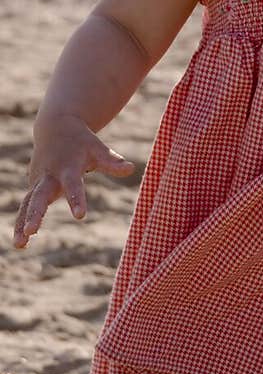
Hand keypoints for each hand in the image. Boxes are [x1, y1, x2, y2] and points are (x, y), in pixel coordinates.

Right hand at [12, 113, 134, 248]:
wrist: (56, 127)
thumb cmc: (81, 142)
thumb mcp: (98, 149)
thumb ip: (112, 161)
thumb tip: (131, 168)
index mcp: (67, 167)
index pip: (73, 185)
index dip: (76, 199)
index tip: (80, 216)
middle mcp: (49, 176)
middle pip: (40, 196)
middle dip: (36, 214)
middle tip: (32, 231)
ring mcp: (38, 182)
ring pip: (27, 204)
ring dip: (22, 223)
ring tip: (20, 245)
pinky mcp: (33, 187)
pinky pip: (24, 207)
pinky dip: (20, 222)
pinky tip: (20, 243)